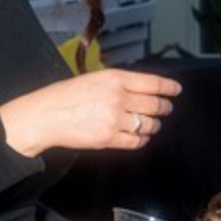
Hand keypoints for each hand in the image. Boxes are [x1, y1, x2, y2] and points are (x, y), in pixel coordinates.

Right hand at [0, 65, 184, 158]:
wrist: (45, 115)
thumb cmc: (65, 96)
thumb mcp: (94, 79)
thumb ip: (118, 83)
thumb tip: (142, 88)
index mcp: (115, 79)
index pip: (152, 83)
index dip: (168, 87)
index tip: (175, 90)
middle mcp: (118, 97)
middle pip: (155, 105)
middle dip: (164, 108)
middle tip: (165, 108)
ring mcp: (115, 119)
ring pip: (148, 125)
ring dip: (153, 125)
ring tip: (152, 124)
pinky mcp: (109, 138)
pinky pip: (136, 141)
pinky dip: (142, 140)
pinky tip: (139, 137)